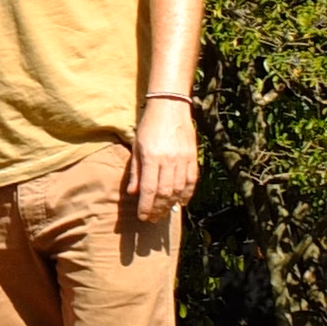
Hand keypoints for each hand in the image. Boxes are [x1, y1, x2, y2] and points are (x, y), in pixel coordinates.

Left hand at [125, 96, 199, 220]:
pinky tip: (181, 203)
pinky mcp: (193, 157)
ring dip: (171, 205)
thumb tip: (132, 193)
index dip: (145, 206)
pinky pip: (191, 181)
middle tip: (152, 219)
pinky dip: (187, 194)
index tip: (142, 217)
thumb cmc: (149, 125)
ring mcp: (183, 159)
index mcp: (152, 157)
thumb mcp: (136, 146)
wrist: (170, 107)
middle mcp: (169, 160)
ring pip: (179, 190)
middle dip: (158, 209)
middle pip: (164, 192)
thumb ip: (135, 170)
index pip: (148, 188)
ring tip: (164, 213)